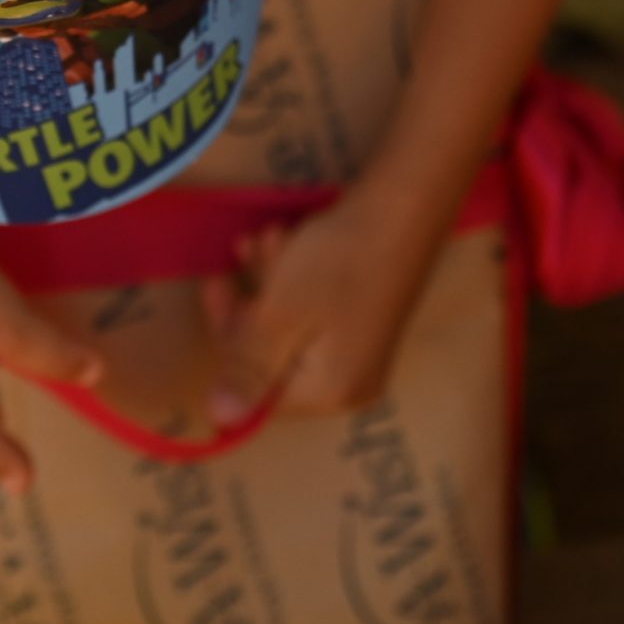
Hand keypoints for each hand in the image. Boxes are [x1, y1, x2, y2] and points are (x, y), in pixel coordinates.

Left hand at [204, 188, 443, 420]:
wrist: (407, 205)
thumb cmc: (336, 262)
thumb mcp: (279, 315)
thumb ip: (248, 368)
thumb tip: (221, 418)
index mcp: (329, 392)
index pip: (257, 389)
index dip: (229, 339)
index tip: (216, 286)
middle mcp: (351, 382)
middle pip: (274, 356)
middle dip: (253, 299)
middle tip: (246, 249)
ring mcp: (362, 351)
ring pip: (291, 326)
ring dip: (270, 278)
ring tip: (272, 235)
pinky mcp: (367, 319)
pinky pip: (316, 313)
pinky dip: (295, 277)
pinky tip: (291, 237)